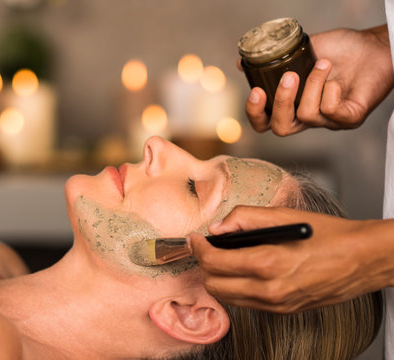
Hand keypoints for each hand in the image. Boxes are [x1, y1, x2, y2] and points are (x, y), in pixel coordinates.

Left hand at [189, 206, 393, 312]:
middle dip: (204, 264)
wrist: (362, 260)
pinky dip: (234, 287)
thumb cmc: (328, 235)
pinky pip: (245, 302)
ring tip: (221, 257)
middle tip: (205, 247)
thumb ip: (245, 217)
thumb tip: (217, 227)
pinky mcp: (283, 310)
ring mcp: (276, 304)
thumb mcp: (284, 215)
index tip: (194, 239)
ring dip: (217, 277)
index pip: (214, 262)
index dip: (198, 248)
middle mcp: (269, 290)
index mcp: (268, 263)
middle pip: (214, 284)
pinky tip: (240, 270)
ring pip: (227, 297)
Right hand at [243, 25, 393, 135]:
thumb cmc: (342, 50)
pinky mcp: (349, 119)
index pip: (264, 122)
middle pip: (281, 129)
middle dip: (280, 103)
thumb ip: (275, 59)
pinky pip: (330, 111)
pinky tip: (338, 79)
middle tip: (289, 78)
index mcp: (293, 105)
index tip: (256, 91)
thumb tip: (241, 64)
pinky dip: (331, 91)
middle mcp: (308, 118)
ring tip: (324, 64)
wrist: (375, 46)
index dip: (254, 113)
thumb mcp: (302, 51)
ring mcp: (329, 121)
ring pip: (306, 115)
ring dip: (312, 84)